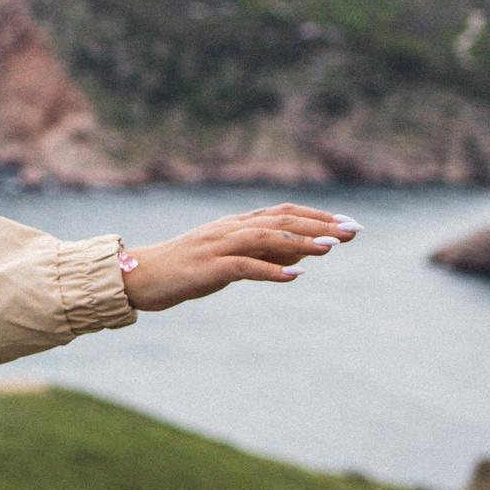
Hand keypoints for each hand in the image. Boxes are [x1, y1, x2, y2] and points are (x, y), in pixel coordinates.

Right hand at [121, 203, 358, 311]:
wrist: (138, 277)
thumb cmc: (183, 270)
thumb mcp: (229, 261)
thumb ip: (263, 255)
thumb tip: (302, 253)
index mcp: (233, 225)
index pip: (281, 212)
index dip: (316, 215)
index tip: (348, 223)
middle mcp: (228, 229)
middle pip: (279, 220)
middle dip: (318, 224)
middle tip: (352, 231)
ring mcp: (216, 246)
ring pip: (265, 238)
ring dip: (300, 241)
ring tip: (330, 247)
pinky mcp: (207, 268)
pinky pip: (244, 267)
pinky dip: (272, 270)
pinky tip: (296, 276)